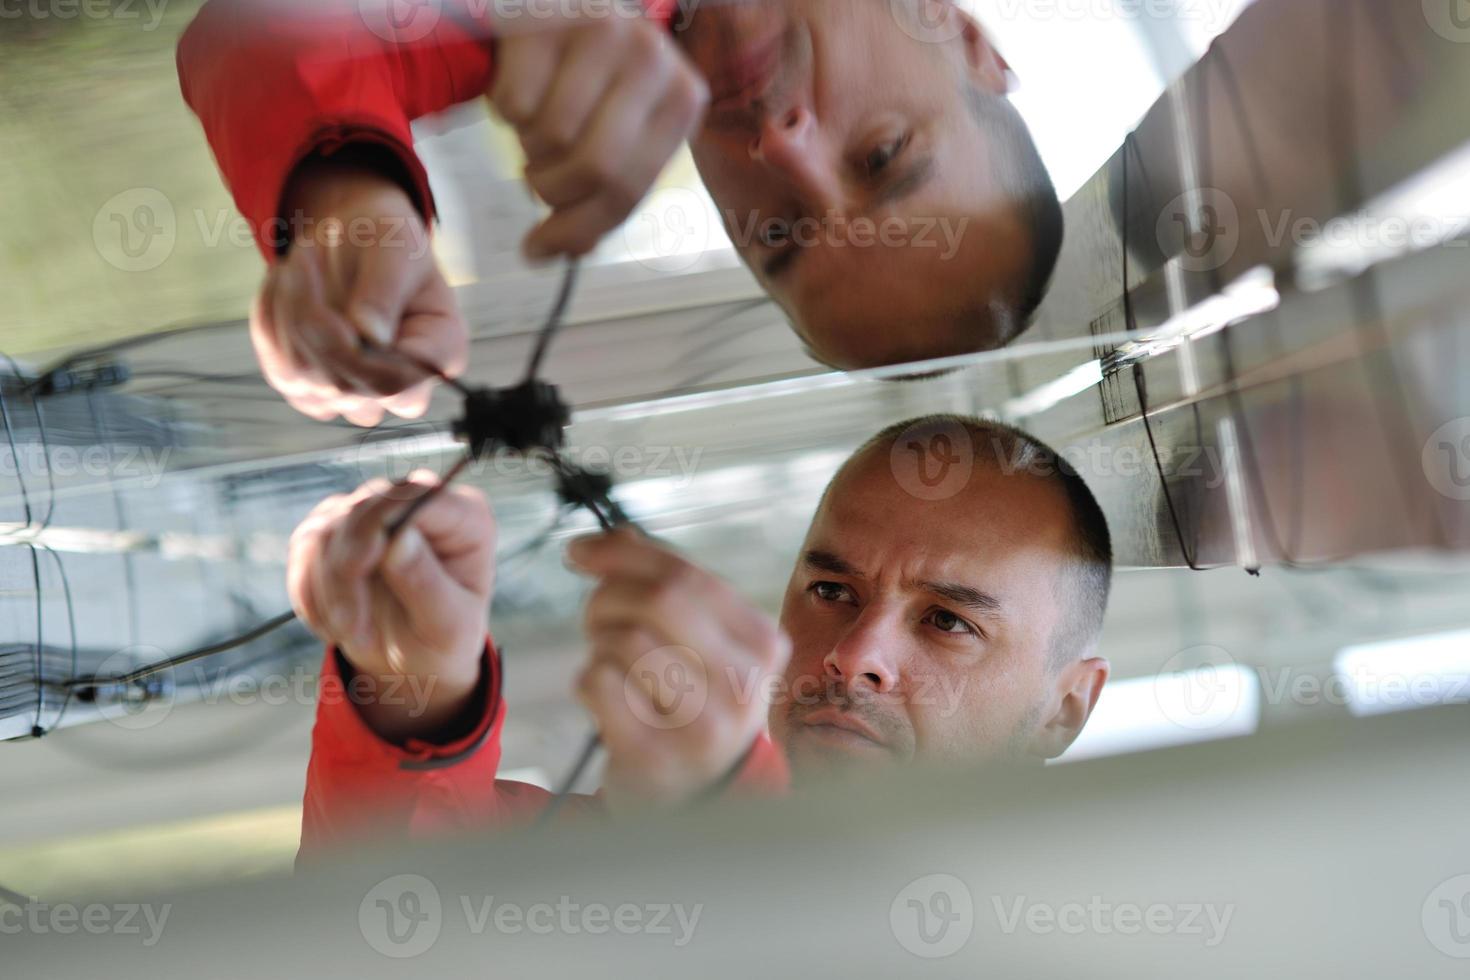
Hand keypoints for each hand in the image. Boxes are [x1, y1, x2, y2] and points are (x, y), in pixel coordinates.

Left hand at [251, 162, 468, 425]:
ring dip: (288, 311)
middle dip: (311, 313)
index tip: (336, 296)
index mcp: (440, 351)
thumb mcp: (393, 246)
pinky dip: (270, 320)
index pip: (400, 382)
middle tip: (307, 251)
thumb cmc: (385, 240)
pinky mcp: (314, 392)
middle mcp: (403, 387)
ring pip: (303, 379)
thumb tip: (369, 335)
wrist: (353, 242)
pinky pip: (278, 369)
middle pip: (344, 384)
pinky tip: (286, 285)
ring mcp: (356, 396)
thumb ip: (385, 289)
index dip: (354, 353)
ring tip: (300, 262)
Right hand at [287, 473, 495, 740]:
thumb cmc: (442, 640)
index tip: (361, 567)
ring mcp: (374, 510)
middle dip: (346, 572)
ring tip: (350, 633)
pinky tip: (332, 624)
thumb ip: (426, 582)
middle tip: (350, 629)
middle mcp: (419, 502)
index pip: (416, 494)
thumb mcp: (447, 626)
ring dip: (328, 590)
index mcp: (464, 518)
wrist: (414, 659)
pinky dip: (308, 590)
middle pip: (362, 508)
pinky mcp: (338, 526)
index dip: (380, 523)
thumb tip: (397, 538)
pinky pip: (304, 545)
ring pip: (325, 528)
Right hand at [490, 15, 709, 258]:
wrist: (564, 7)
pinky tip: (522, 91)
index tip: (539, 250)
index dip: (580, 229)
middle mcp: (652, 58)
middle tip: (536, 185)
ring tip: (537, 131)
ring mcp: (600, 31)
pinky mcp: (545, 20)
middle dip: (552, 192)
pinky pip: (513, 103)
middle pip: (594, 168)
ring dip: (529, 150)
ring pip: (550, 137)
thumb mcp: (622, 136)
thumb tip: (560, 252)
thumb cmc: (598, 83)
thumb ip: (607, 195)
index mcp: (683, 99)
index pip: (631, 189)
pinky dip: (506, 111)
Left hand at [566, 529, 790, 807]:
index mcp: (762, 643)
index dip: (622, 554)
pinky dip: (587, 682)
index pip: (686, 574)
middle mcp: (744, 685)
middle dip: (609, 597)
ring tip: (609, 664)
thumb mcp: (696, 640)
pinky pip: (598, 683)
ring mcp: (705, 727)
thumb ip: (663, 584)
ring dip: (599, 646)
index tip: (578, 550)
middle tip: (593, 617)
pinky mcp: (658, 758)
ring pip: (625, 640)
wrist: (693, 798)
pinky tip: (606, 700)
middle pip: (659, 600)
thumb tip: (602, 539)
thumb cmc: (689, 703)